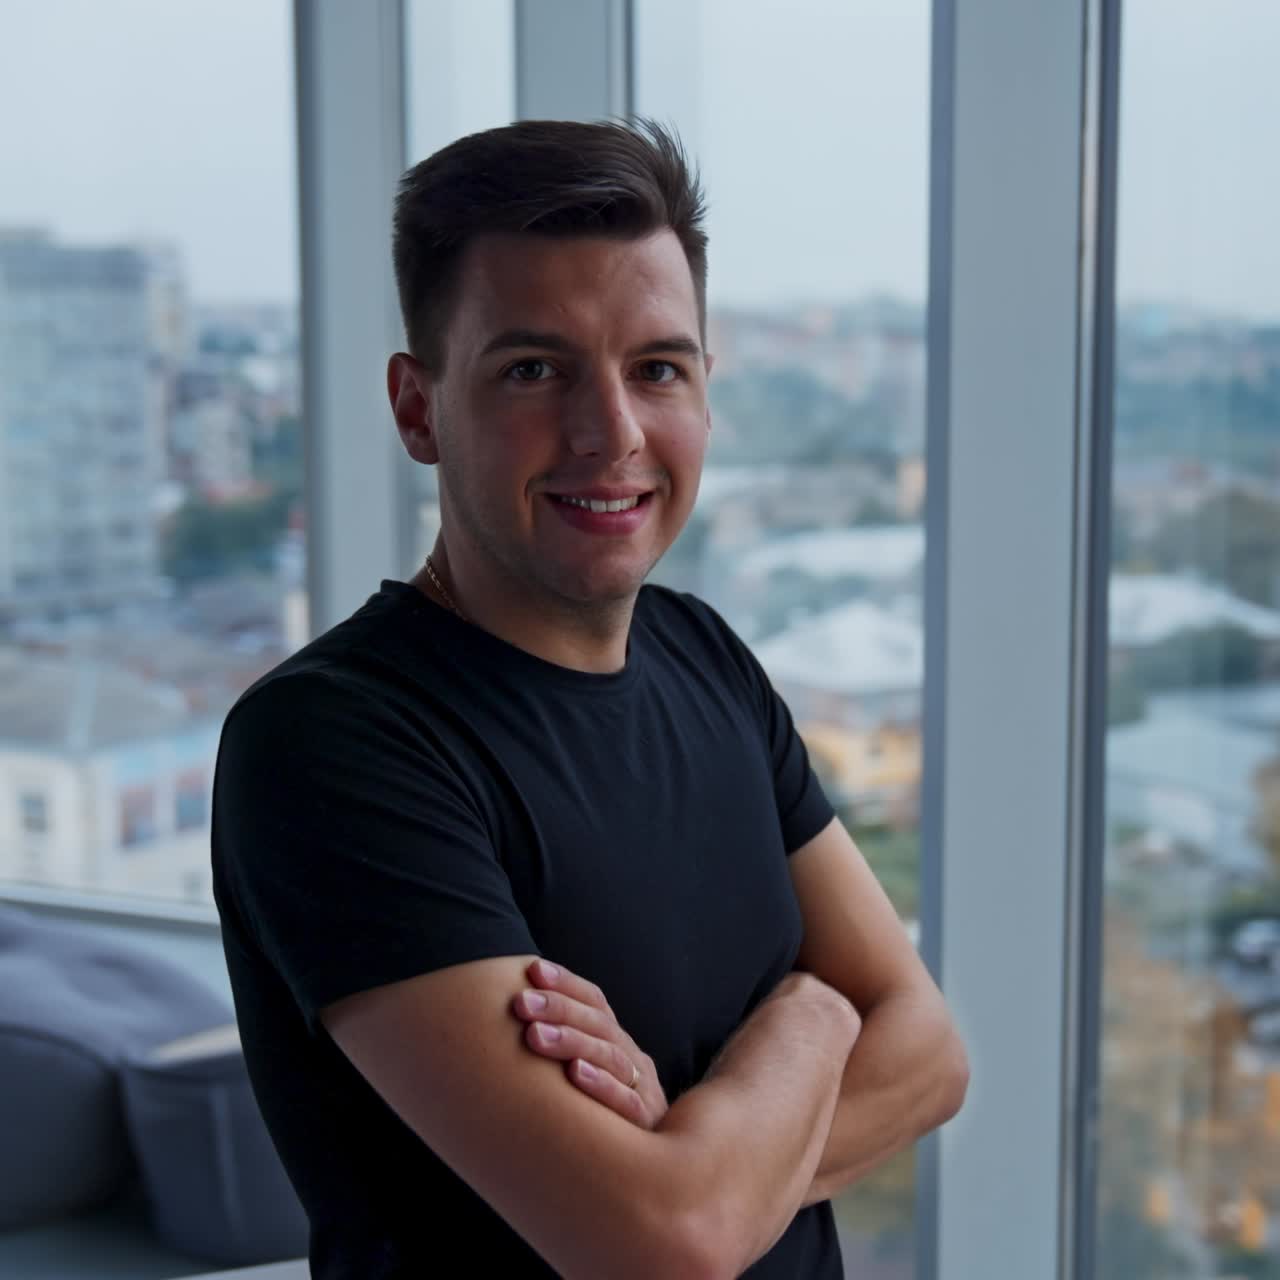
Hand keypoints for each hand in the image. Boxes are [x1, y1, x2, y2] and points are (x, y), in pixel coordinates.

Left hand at [510, 959, 668, 1129]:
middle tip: (522, 1003)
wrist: (652, 1167)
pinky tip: (575, 1074)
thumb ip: (564, 1045)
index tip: (533, 970)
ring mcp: (644, 1087)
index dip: (566, 983)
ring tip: (535, 1035)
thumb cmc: (603, 1114)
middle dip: (558, 1008)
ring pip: (609, 1056)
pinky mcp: (647, 1123)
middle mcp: (632, 1057)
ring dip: (571, 1042)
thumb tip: (516, 1008)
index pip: (595, 1001)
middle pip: (598, 1023)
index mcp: (617, 1040)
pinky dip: (601, 1085)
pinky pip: (626, 1101)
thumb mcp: (589, 1073)